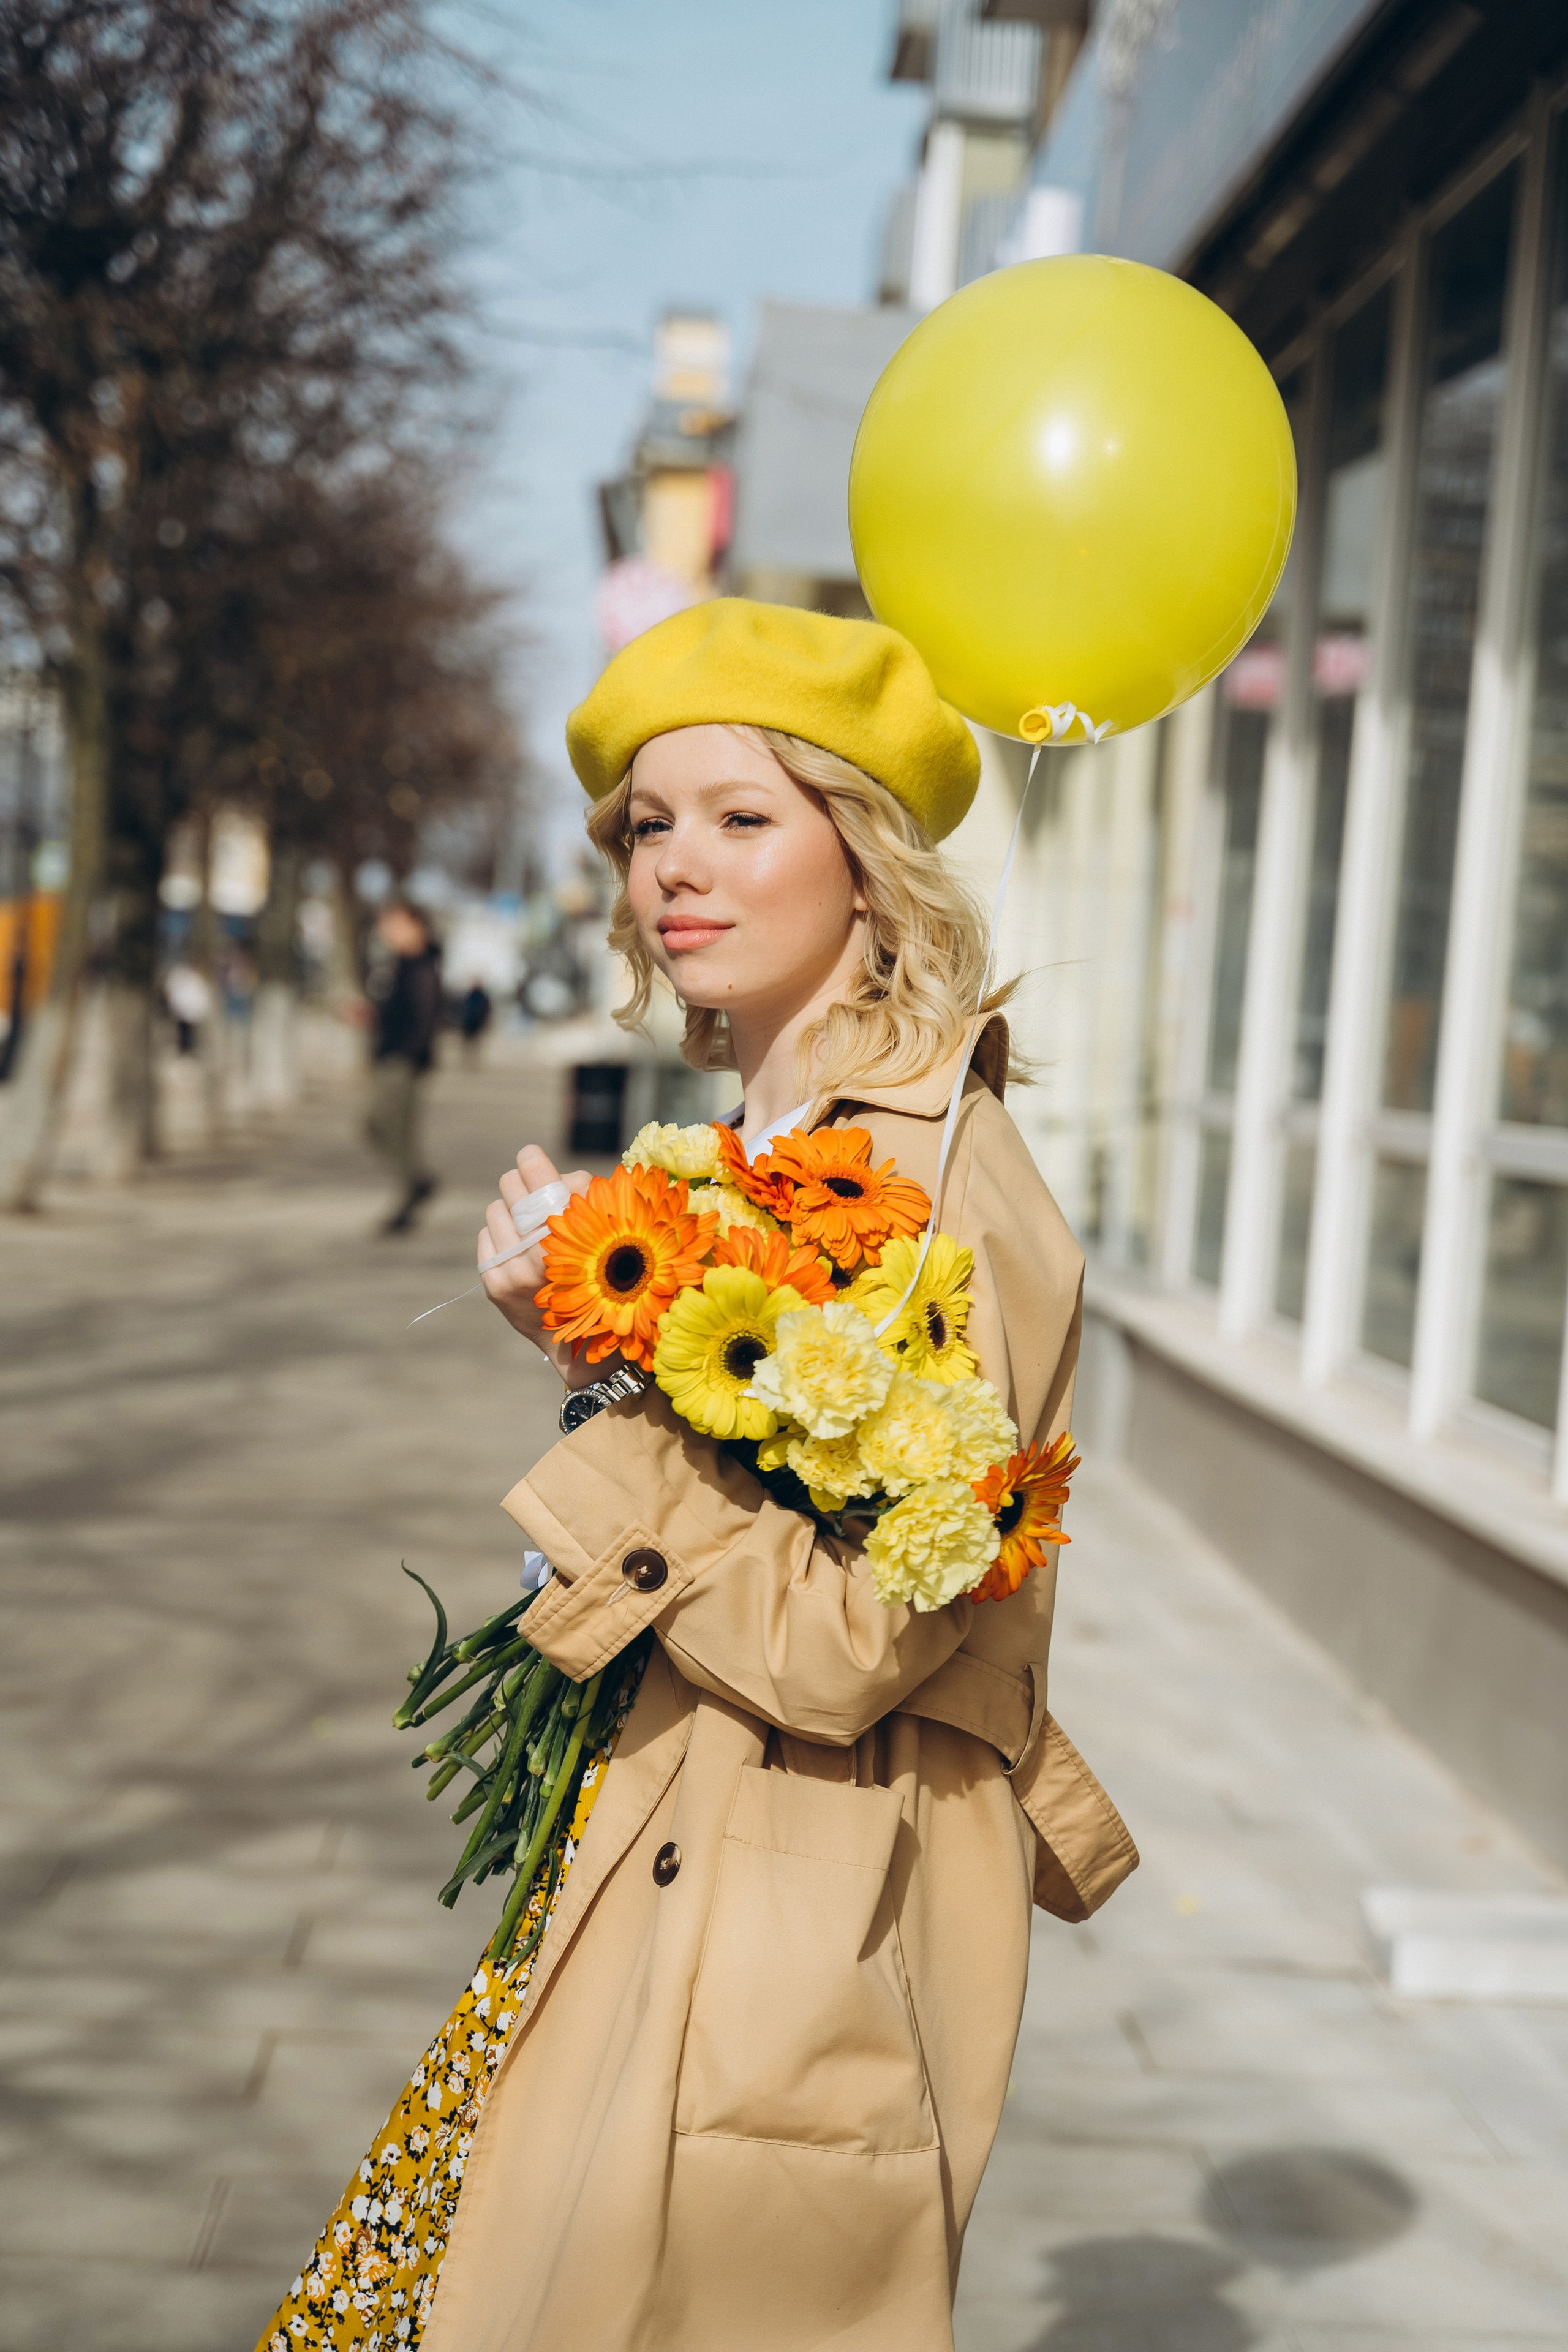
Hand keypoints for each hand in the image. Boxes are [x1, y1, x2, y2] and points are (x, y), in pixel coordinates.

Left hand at [479, 1145, 598, 1382]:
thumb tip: (553, 1175)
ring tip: (530, 1230)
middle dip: (522, 1185)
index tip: (531, 1157)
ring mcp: (512, 1269)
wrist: (582, 1342)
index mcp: (572, 1234)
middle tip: (533, 1194)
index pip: (536, 1174)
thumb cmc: (603, 1275)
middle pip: (510, 1185)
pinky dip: (501, 1237)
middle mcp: (538, 1251)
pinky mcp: (494, 1284)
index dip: (532, 1159)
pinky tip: (520, 1251)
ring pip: (495, 1209)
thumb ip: (584, 1195)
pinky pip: (486, 1235)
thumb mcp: (608, 1232)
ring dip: (511, 1213)